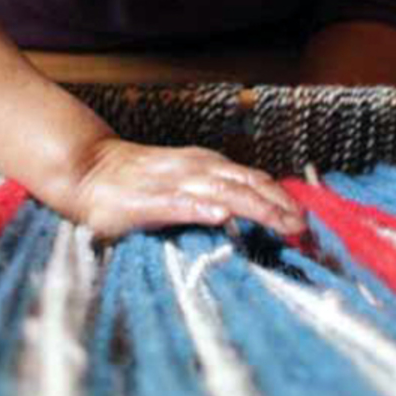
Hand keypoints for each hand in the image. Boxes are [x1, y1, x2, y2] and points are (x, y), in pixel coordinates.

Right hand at [68, 137, 305, 238]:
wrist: (89, 168)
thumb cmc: (138, 180)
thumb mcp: (185, 179)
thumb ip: (214, 191)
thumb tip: (250, 210)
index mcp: (207, 165)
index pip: (254, 179)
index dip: (282, 198)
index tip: (306, 222)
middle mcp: (196, 168)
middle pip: (248, 184)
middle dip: (279, 206)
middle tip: (305, 230)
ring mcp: (173, 183)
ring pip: (223, 191)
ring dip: (256, 208)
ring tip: (281, 224)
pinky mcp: (148, 201)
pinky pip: (179, 203)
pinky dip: (201, 207)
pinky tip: (220, 215)